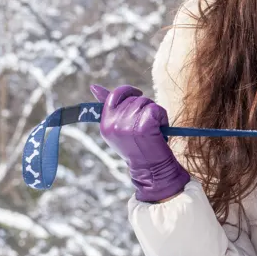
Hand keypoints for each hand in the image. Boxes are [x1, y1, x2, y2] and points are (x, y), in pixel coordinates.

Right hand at [90, 84, 190, 202]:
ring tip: (153, 130)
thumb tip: (93, 86)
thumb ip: (111, 108)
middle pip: (134, 98)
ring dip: (155, 113)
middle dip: (145, 107)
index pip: (115, 95)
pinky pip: (156, 109)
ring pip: (146, 103)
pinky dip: (163, 118)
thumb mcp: (120, 127)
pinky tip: (160, 130)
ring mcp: (126, 126)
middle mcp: (112, 124)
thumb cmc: (139, 146)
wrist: (152, 169)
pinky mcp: (142, 126)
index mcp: (105, 124)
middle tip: (147, 125)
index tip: (138, 96)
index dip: (129, 92)